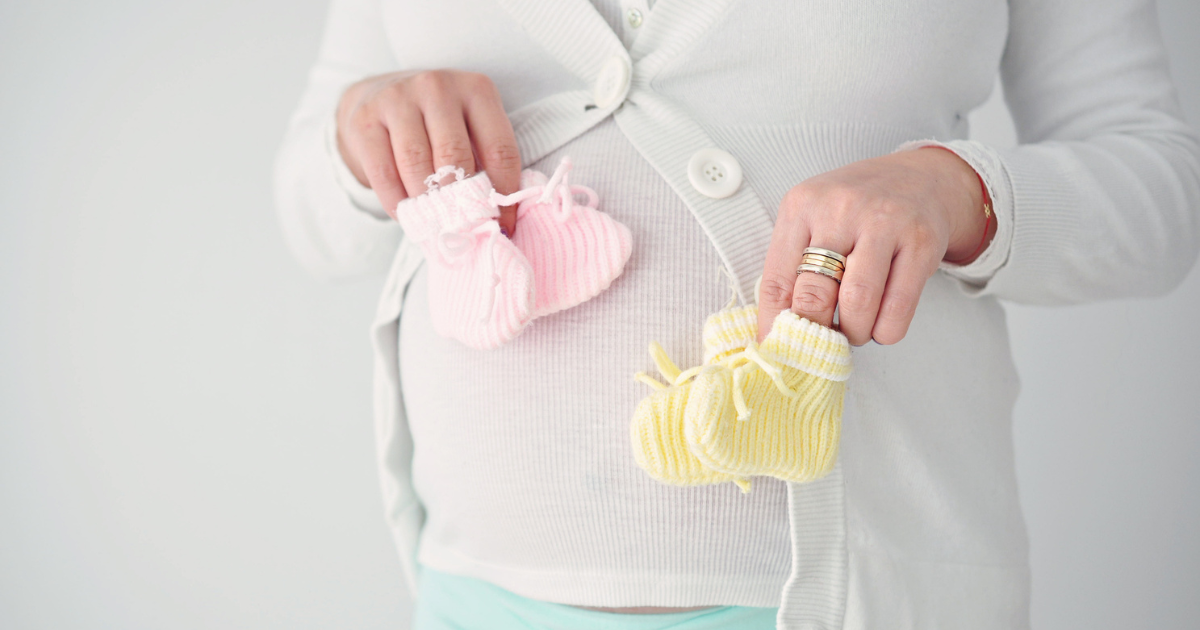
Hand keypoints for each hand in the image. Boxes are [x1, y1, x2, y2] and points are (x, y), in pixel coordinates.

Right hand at [336, 69, 521, 233]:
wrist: (379, 95)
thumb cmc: (436, 123)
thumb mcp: (470, 128)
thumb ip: (487, 163)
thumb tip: (502, 222)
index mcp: (476, 90)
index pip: (500, 149)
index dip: (503, 194)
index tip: (501, 227)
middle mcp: (437, 87)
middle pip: (455, 156)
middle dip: (461, 201)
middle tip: (464, 229)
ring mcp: (398, 99)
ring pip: (417, 165)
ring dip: (427, 203)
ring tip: (434, 223)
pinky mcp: (365, 120)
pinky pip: (383, 172)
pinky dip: (396, 202)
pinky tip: (405, 214)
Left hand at [757, 147, 992, 344]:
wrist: (921, 179)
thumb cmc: (856, 209)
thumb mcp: (814, 219)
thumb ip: (792, 265)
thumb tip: (773, 329)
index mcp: (802, 205)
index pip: (775, 279)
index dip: (774, 324)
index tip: (776, 348)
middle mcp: (841, 210)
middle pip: (814, 294)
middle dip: (813, 333)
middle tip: (817, 347)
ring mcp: (884, 223)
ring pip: (857, 304)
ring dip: (853, 333)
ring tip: (854, 331)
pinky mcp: (921, 241)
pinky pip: (898, 307)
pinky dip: (886, 331)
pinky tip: (881, 325)